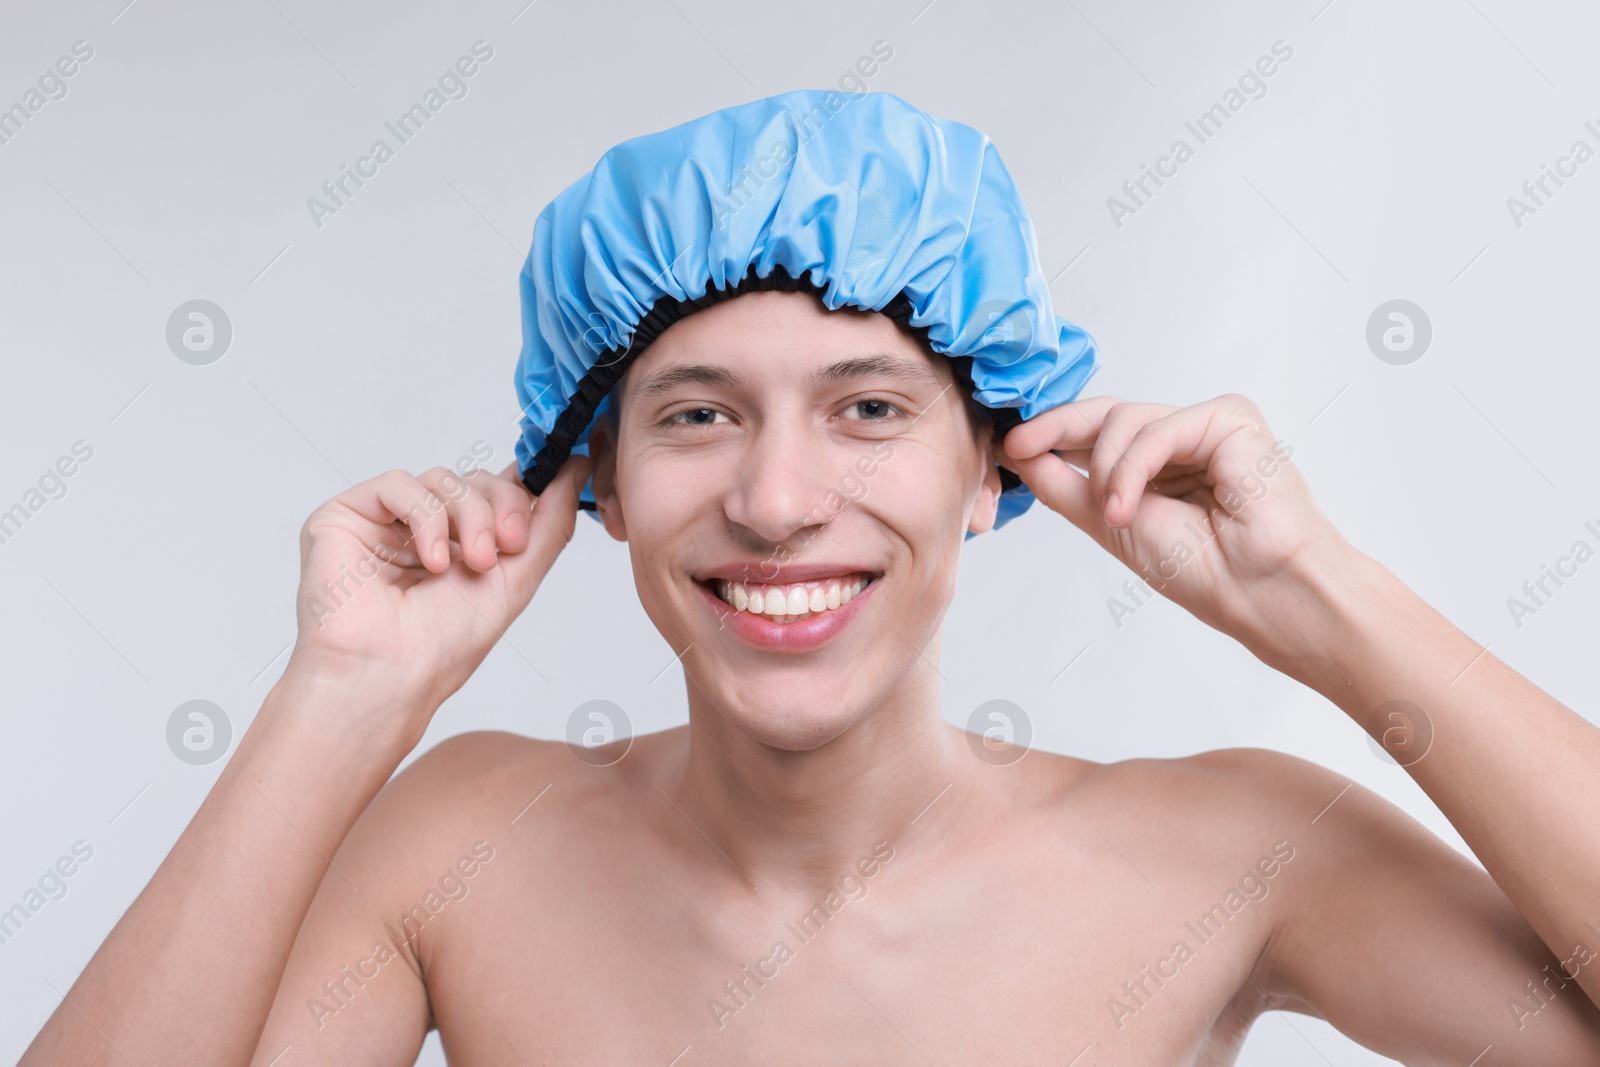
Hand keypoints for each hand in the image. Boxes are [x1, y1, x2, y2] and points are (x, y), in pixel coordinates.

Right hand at [284, 455, 591, 734]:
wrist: (389, 675)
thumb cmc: (442, 646)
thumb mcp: (519, 579)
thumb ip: (550, 522)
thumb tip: (577, 467)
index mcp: (460, 545)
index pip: (497, 492)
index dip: (524, 486)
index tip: (554, 482)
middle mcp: (423, 530)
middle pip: (475, 480)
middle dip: (501, 508)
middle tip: (508, 548)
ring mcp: (385, 522)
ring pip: (442, 478)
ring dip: (469, 515)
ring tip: (471, 563)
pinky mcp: (347, 515)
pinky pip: (399, 484)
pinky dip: (426, 516)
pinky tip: (432, 559)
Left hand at [998, 394, 1353, 640]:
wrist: (1260, 593)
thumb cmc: (1205, 571)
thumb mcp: (1110, 524)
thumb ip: (1066, 486)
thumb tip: (1019, 453)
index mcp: (1158, 467)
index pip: (1097, 433)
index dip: (1050, 433)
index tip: (1008, 445)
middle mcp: (1181, 443)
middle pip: (1106, 414)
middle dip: (1056, 428)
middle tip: (1018, 442)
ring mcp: (1205, 428)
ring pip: (1125, 419)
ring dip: (1106, 470)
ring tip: (1115, 515)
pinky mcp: (1230, 420)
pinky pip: (1159, 428)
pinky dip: (1133, 467)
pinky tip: (1128, 507)